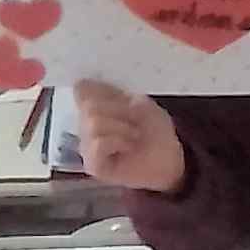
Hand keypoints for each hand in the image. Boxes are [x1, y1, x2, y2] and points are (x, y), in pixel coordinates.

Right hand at [71, 79, 185, 193]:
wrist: (169, 161)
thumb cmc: (155, 132)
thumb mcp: (140, 102)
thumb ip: (110, 92)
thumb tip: (81, 85)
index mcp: (98, 106)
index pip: (81, 89)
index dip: (98, 90)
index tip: (121, 98)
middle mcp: (87, 124)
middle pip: (89, 105)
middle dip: (119, 110)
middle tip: (135, 121)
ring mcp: (87, 145)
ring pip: (93, 124)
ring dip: (122, 128)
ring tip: (134, 137)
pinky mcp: (93, 165)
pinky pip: (97, 144)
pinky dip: (117, 141)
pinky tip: (127, 148)